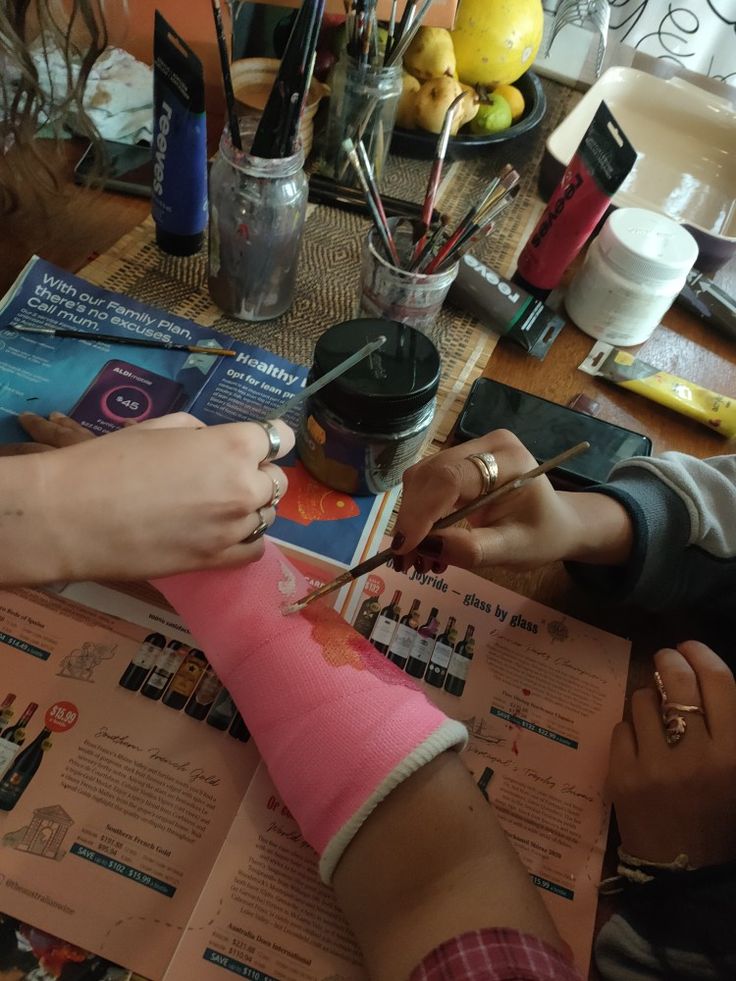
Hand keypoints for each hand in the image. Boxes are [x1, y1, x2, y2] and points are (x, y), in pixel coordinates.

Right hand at [3, 413, 294, 584]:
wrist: (70, 516)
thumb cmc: (108, 461)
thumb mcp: (159, 427)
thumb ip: (200, 433)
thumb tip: (213, 442)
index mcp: (233, 446)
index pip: (280, 438)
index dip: (266, 440)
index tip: (251, 444)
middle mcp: (244, 486)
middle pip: (276, 479)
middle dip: (256, 473)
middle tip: (223, 475)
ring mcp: (234, 528)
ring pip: (267, 515)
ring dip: (250, 506)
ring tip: (216, 505)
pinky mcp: (217, 560)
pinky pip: (255, 548)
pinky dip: (246, 539)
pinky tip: (222, 532)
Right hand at [392, 429, 632, 572]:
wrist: (554, 523)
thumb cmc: (541, 536)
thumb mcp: (514, 550)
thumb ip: (473, 549)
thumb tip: (426, 547)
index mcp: (507, 458)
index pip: (451, 478)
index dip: (422, 511)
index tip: (404, 547)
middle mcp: (484, 444)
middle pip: (430, 476)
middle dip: (413, 520)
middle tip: (407, 563)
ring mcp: (468, 449)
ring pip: (421, 480)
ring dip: (412, 520)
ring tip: (419, 558)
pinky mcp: (455, 462)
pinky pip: (424, 485)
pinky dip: (418, 516)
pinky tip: (426, 542)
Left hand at [609, 641, 735, 866]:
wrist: (683, 872)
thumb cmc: (717, 818)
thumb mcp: (735, 772)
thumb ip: (726, 729)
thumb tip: (703, 678)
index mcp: (733, 755)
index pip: (720, 683)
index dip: (702, 655)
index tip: (690, 647)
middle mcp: (697, 756)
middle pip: (678, 682)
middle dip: (669, 660)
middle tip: (665, 658)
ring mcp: (656, 766)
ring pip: (642, 700)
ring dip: (647, 699)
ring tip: (653, 714)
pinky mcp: (623, 777)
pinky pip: (620, 728)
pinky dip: (628, 730)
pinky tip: (638, 745)